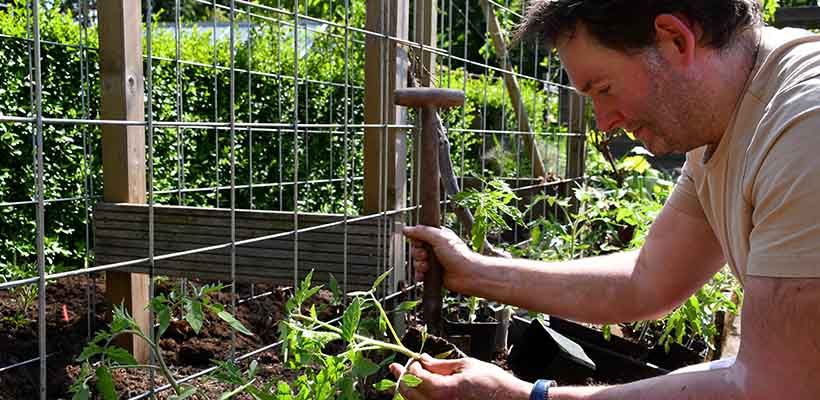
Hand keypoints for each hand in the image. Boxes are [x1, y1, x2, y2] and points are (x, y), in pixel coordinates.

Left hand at [389, 354, 531, 399]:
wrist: (510, 399)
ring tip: (403, 379)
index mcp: (445, 390)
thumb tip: (423, 359)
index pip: (415, 377)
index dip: (411, 367)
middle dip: (402, 379)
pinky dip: (419, 399)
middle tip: (399, 369)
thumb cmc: (492, 382)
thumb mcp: (466, 365)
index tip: (414, 360)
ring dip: (407, 390)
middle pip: (409, 393)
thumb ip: (441, 365)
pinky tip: (418, 390)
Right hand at [403, 225, 482, 292]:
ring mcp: (434, 262)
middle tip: (425, 255)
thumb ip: (422, 232)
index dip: (417, 239)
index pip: (419, 235)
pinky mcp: (433, 274)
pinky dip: (420, 275)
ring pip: (417, 262)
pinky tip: (424, 275)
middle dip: (418, 253)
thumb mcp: (439, 238)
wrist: (467, 274)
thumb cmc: (458, 255)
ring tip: (427, 266)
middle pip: (416, 249)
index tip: (419, 242)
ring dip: (419, 264)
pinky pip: (420, 273)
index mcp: (438, 237)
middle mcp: (435, 248)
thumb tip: (406, 229)